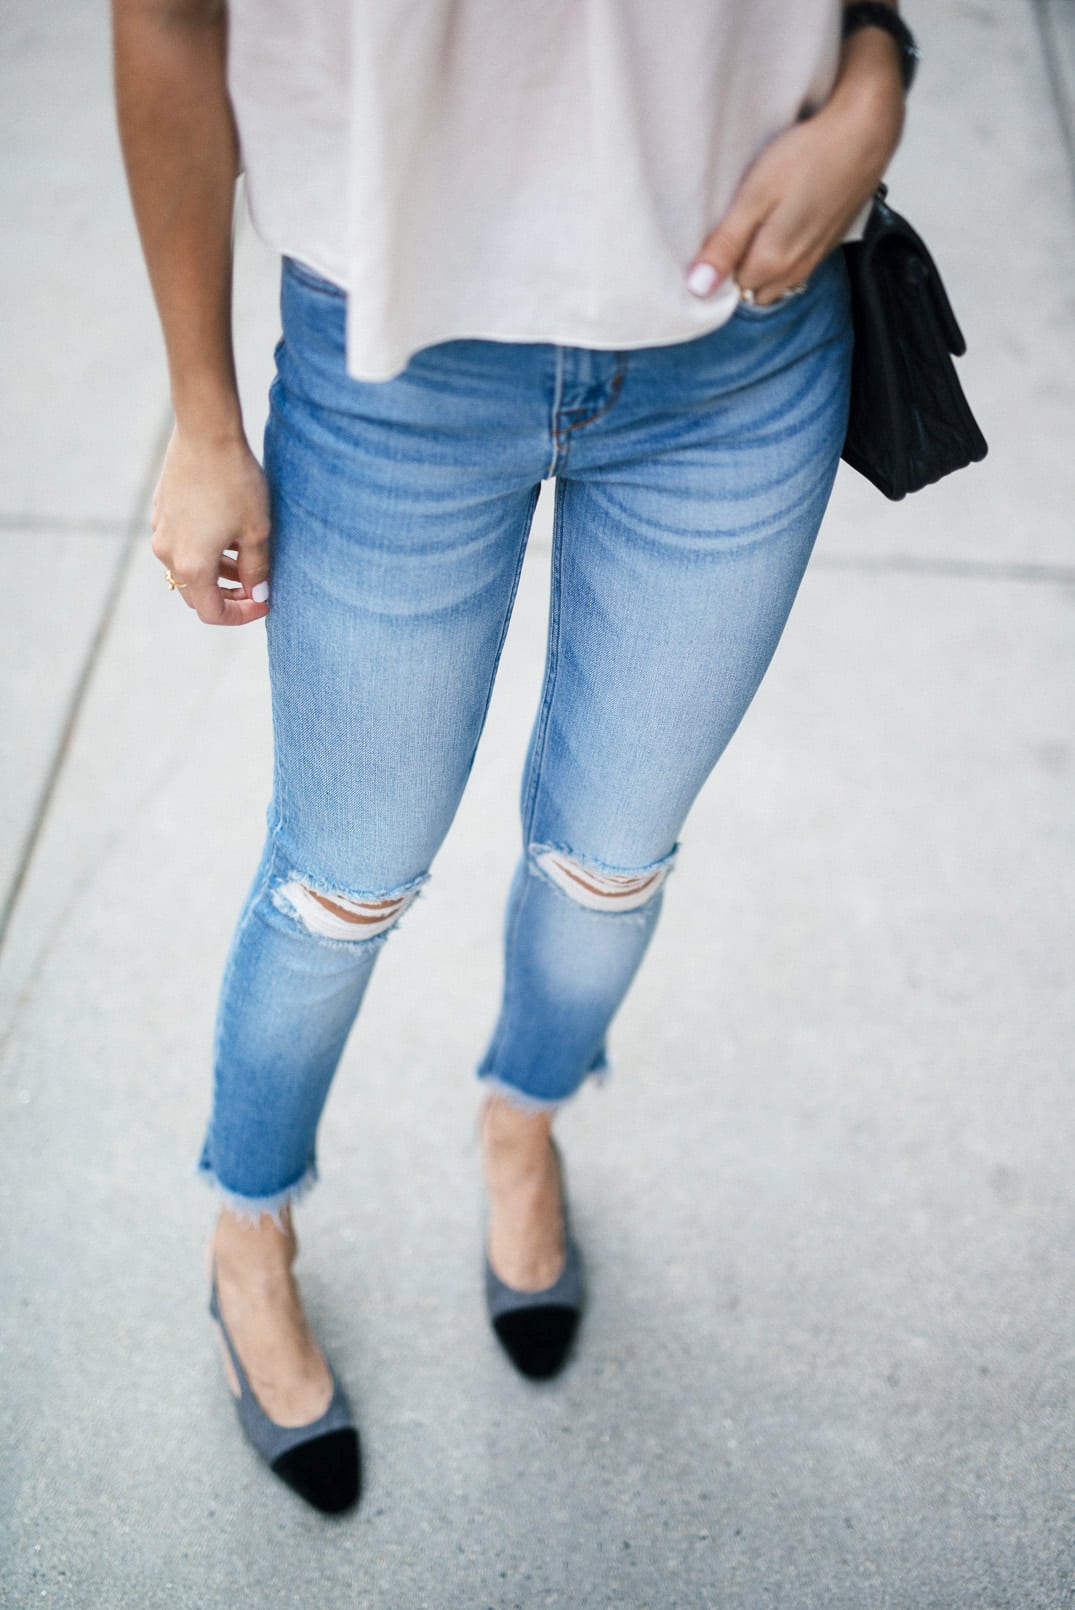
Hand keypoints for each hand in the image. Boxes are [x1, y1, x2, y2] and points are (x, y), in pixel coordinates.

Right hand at [151, 424, 270, 625]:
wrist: (206, 432)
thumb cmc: (236, 482)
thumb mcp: (257, 532)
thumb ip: (257, 571)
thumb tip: (257, 594)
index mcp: (192, 565)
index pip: (213, 612)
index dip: (242, 615)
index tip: (264, 604)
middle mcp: (168, 553)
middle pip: (197, 594)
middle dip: (229, 597)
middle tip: (257, 587)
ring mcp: (160, 532)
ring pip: (189, 569)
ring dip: (217, 573)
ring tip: (246, 558)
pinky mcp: (160, 513)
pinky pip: (181, 545)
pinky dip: (204, 551)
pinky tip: (227, 533)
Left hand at [687, 54, 904, 305]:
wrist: (864, 133)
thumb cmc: (806, 157)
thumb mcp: (754, 196)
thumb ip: (726, 245)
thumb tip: (698, 288)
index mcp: (772, 263)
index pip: (730, 288)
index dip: (719, 266)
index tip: (716, 236)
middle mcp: (795, 270)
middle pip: (753, 289)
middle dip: (740, 271)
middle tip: (735, 229)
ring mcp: (815, 259)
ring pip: (777, 280)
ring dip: (762, 263)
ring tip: (759, 223)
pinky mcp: (829, 243)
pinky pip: (797, 264)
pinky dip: (784, 253)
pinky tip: (784, 218)